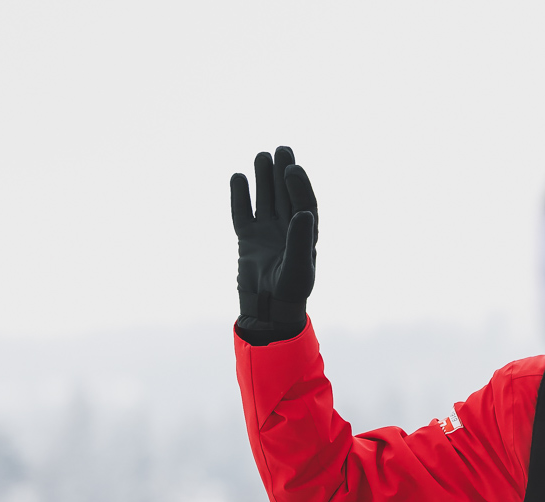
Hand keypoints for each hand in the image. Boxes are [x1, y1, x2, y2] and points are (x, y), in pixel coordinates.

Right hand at [231, 146, 317, 341]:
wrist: (267, 309)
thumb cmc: (290, 292)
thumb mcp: (298, 268)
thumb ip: (300, 240)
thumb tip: (303, 212)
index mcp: (306, 234)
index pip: (304, 202)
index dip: (299, 185)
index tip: (293, 168)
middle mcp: (288, 230)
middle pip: (286, 195)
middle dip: (284, 173)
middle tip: (282, 149)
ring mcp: (267, 232)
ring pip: (265, 199)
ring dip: (264, 178)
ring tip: (261, 156)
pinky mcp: (248, 238)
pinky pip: (243, 212)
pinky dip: (240, 196)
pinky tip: (238, 177)